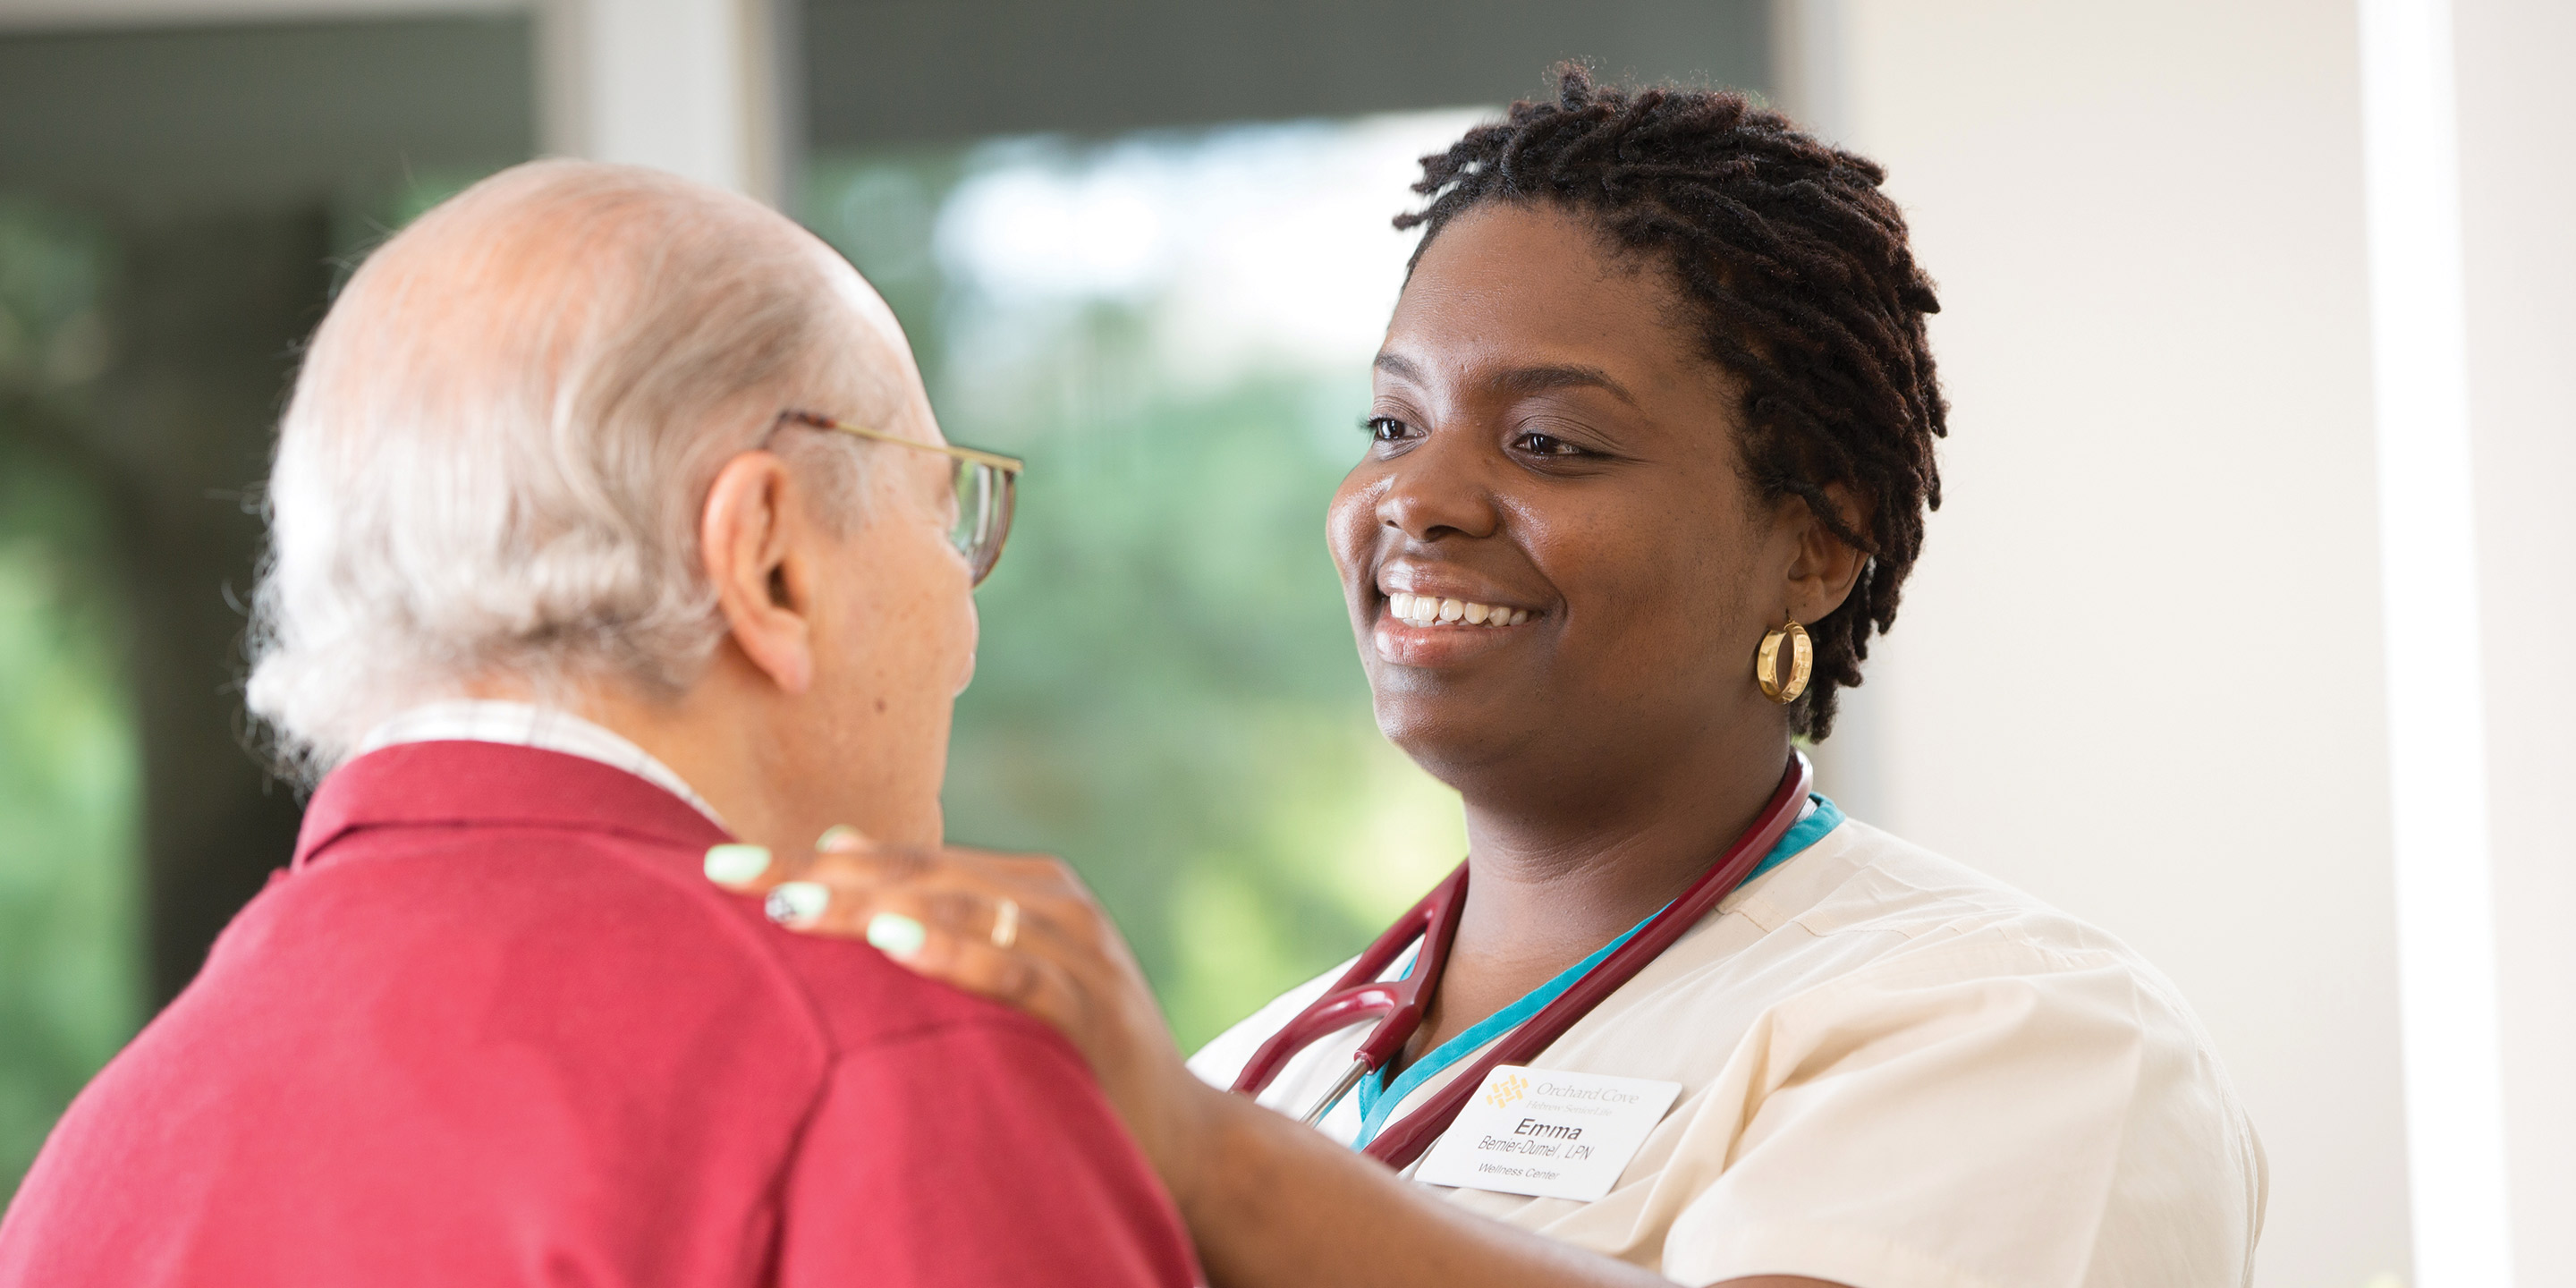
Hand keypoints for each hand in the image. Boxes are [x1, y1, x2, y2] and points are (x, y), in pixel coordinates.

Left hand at [706, 830, 1224, 1205]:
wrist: (1180, 1137)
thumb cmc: (1071, 1054)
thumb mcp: (1001, 970)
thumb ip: (930, 909)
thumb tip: (835, 843)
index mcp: (1026, 884)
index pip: (902, 861)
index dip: (812, 859)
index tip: (722, 864)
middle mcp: (1054, 901)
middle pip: (918, 875)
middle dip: (820, 876)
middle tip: (730, 875)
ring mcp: (1077, 950)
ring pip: (959, 909)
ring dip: (870, 904)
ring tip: (791, 904)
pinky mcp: (1090, 1007)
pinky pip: (1014, 972)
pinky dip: (954, 951)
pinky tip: (895, 941)